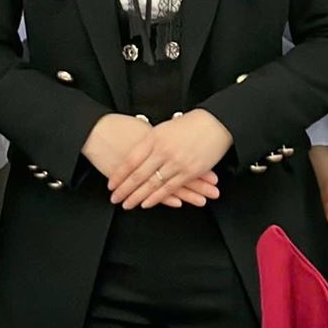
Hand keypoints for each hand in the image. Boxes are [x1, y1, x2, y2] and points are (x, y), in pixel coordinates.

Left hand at [81, 114, 217, 207]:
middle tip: (115, 199)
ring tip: (127, 204)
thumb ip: (150, 141)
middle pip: (138, 175)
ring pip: (152, 185)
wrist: (216, 123)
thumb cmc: (190, 123)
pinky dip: (156, 198)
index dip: (119, 174)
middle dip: (124, 190)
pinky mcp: (189, 172)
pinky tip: (147, 203)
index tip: (111, 184)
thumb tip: (136, 154)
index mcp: (154, 138)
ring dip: (137, 197)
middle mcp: (163, 151)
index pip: (131, 160)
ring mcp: (176, 162)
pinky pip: (169, 188)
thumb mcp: (164, 128)